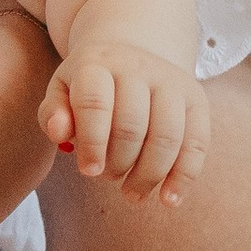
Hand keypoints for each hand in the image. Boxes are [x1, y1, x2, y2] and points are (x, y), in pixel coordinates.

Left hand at [41, 46, 208, 202]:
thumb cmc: (91, 83)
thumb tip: (58, 134)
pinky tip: (168, 200)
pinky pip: (197, 143)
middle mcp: (138, 67)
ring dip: (148, 175)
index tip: (88, 172)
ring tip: (133, 194)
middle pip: (132, 126)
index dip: (92, 143)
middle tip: (108, 178)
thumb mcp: (63, 89)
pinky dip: (184, 176)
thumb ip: (53, 113)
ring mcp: (172, 82)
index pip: (95, 103)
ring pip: (167, 137)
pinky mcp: (197, 100)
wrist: (133, 50)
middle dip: (118, 163)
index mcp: (98, 62)